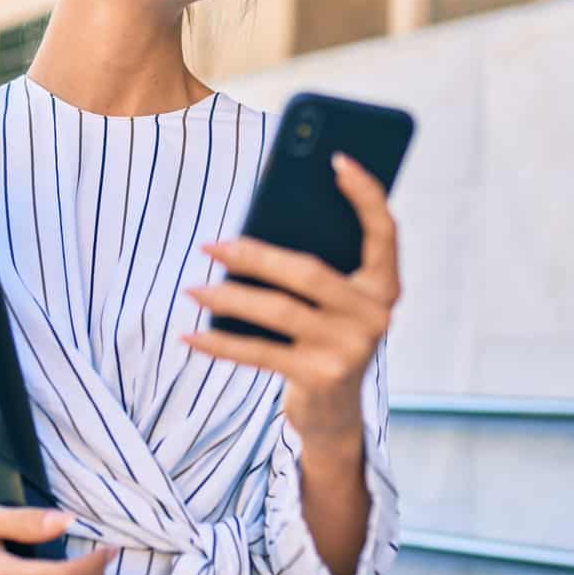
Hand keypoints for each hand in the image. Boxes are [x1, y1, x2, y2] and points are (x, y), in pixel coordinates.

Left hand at [179, 150, 400, 442]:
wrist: (334, 415)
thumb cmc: (323, 339)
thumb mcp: (330, 303)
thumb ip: (314, 268)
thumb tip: (255, 230)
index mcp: (384, 288)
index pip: (384, 232)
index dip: (365, 194)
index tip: (336, 158)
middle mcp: (375, 317)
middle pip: (308, 272)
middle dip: (254, 254)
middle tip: (211, 244)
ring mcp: (350, 349)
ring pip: (278, 311)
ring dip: (227, 296)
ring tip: (193, 286)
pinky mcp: (320, 378)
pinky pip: (258, 352)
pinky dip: (219, 342)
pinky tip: (189, 333)